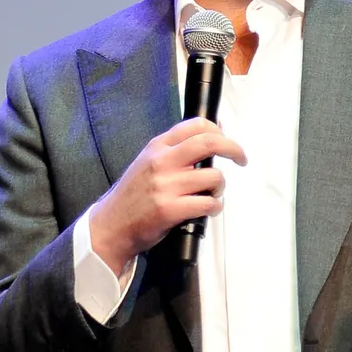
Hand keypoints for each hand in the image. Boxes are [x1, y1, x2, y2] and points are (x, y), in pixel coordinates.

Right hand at [88, 118, 246, 271]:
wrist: (110, 225)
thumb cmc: (134, 195)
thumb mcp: (148, 162)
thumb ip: (176, 149)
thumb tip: (212, 133)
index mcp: (158, 147)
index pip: (196, 125)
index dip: (219, 130)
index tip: (227, 141)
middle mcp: (162, 161)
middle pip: (210, 143)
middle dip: (234, 149)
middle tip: (241, 158)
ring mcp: (166, 185)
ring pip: (214, 176)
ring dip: (220, 187)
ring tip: (213, 194)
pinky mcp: (170, 209)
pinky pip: (208, 203)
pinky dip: (215, 207)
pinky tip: (209, 209)